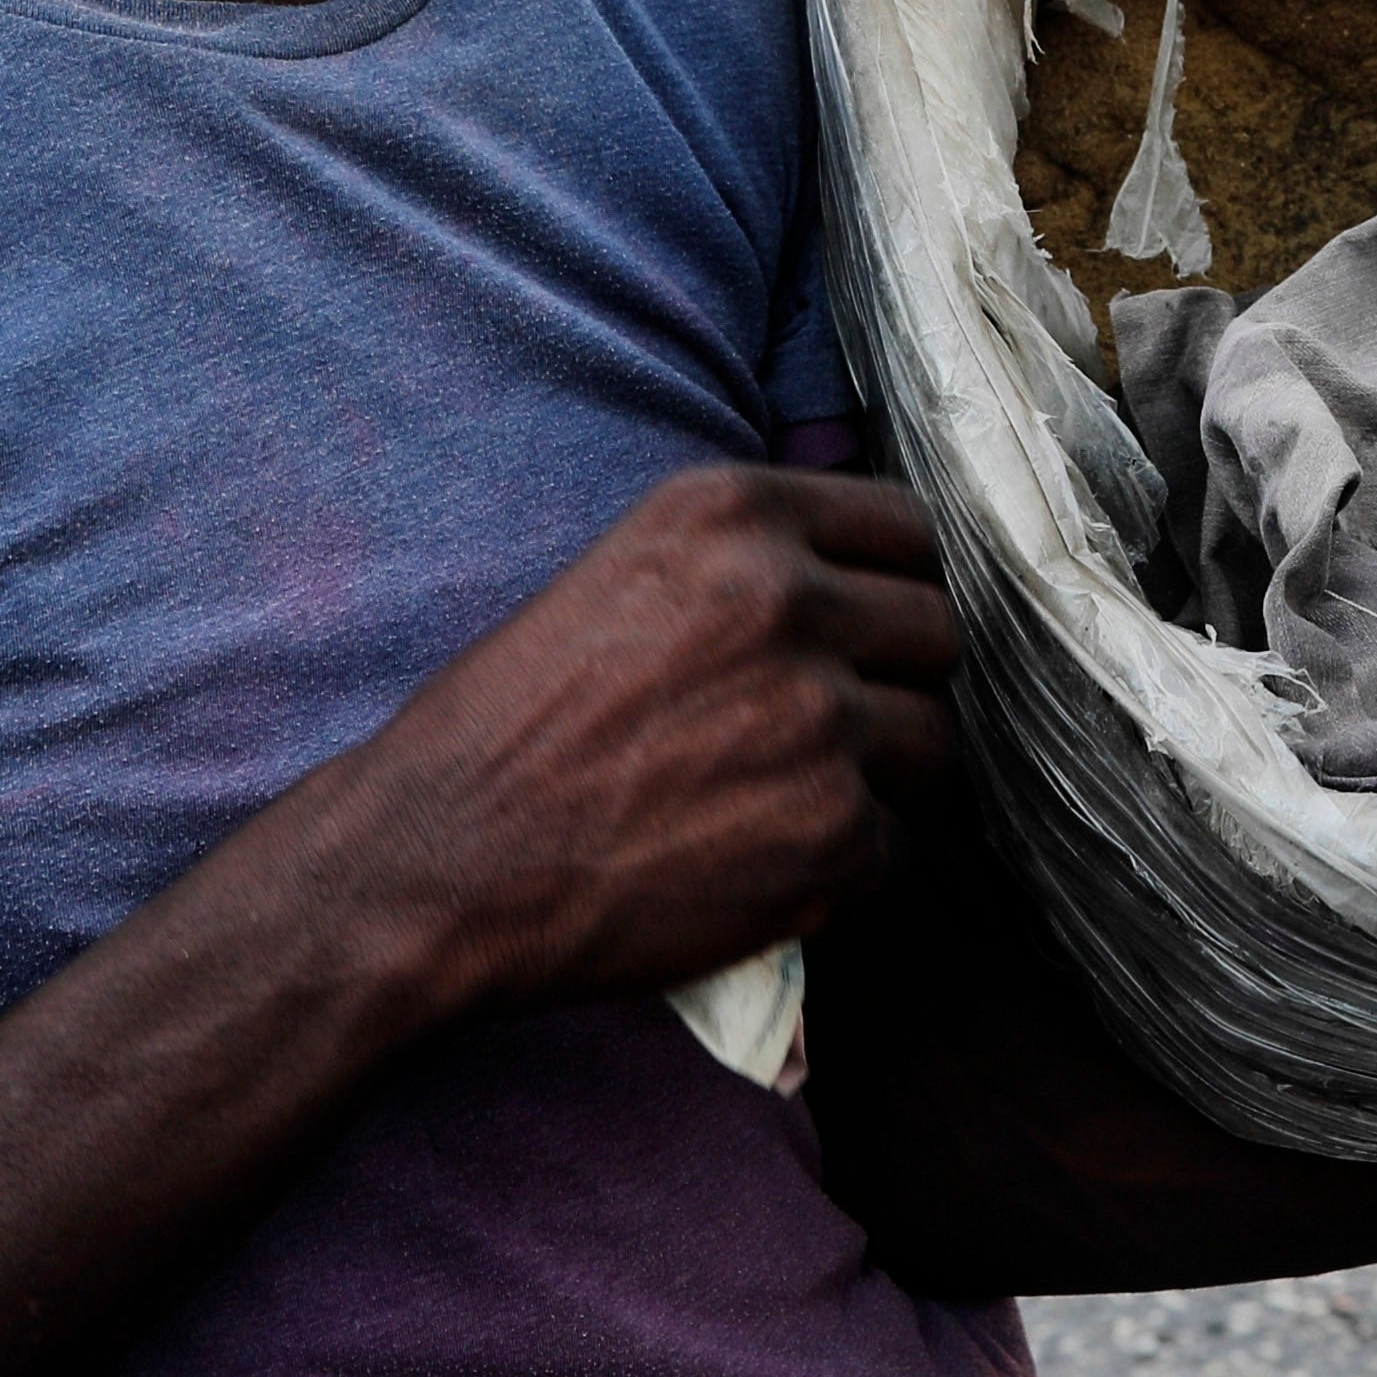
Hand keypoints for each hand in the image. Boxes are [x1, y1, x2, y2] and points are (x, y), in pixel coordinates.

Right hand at [328, 464, 961, 1015]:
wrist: (439, 862)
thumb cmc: (510, 727)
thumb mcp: (623, 574)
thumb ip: (749, 561)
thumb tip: (866, 584)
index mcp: (732, 514)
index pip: (906, 528)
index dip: (892, 587)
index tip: (867, 630)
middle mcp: (787, 599)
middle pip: (936, 630)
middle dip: (895, 680)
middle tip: (831, 727)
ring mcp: (820, 718)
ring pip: (935, 740)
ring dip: (886, 775)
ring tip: (795, 798)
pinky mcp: (832, 832)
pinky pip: (899, 841)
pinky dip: (851, 860)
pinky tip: (767, 859)